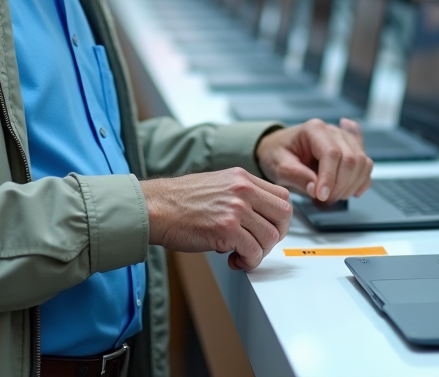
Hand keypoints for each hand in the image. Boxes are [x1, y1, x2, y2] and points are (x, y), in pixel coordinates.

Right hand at [141, 168, 291, 269]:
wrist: (154, 207)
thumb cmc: (178, 201)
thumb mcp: (217, 185)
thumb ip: (241, 196)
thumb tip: (258, 219)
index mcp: (242, 178)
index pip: (282, 196)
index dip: (278, 218)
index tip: (268, 229)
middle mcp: (243, 189)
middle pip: (284, 215)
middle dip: (275, 236)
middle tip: (259, 244)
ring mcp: (236, 208)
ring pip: (271, 237)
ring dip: (259, 252)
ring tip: (242, 255)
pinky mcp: (227, 228)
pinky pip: (254, 251)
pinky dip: (248, 261)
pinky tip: (234, 260)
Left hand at [256, 118, 372, 202]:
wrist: (279, 148)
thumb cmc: (277, 154)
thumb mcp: (279, 166)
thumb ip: (296, 176)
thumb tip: (315, 188)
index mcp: (314, 130)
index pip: (332, 153)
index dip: (330, 177)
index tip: (322, 196)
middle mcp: (334, 131)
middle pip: (351, 159)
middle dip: (340, 185)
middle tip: (323, 199)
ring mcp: (346, 139)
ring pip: (362, 163)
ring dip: (350, 185)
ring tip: (331, 196)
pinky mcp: (352, 150)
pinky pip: (366, 166)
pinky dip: (361, 182)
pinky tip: (349, 192)